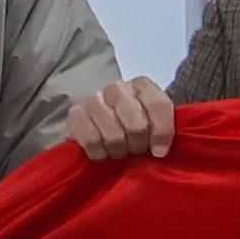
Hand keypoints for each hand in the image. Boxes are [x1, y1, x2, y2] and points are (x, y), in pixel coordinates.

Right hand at [58, 79, 174, 163]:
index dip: (162, 132)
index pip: (158, 105)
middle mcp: (117, 88)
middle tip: (137, 150)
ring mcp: (94, 99)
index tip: (160, 151)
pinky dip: (100, 153)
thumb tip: (160, 150)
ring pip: (114, 136)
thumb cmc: (134, 124)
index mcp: (142, 85)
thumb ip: (164, 128)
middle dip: (139, 145)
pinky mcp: (75, 114)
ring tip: (120, 151)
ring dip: (119, 151)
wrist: (100, 124)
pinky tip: (103, 153)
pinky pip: (91, 140)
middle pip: (136, 126)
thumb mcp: (155, 122)